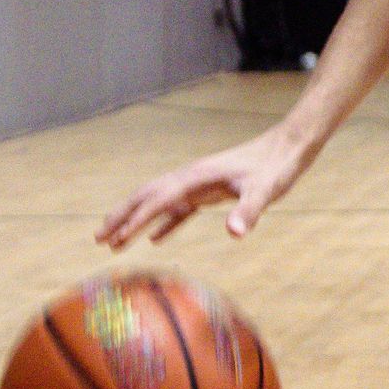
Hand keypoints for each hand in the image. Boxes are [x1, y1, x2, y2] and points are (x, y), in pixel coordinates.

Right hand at [96, 123, 312, 248]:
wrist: (290, 146)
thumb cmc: (277, 167)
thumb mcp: (265, 191)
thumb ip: (249, 211)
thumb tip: (234, 233)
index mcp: (197, 176)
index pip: (158, 199)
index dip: (136, 219)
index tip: (115, 238)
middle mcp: (192, 177)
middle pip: (147, 196)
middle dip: (122, 216)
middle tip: (98, 238)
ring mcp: (200, 183)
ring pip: (158, 202)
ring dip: (136, 220)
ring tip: (114, 241)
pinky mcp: (211, 191)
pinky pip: (180, 209)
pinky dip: (164, 223)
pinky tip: (155, 239)